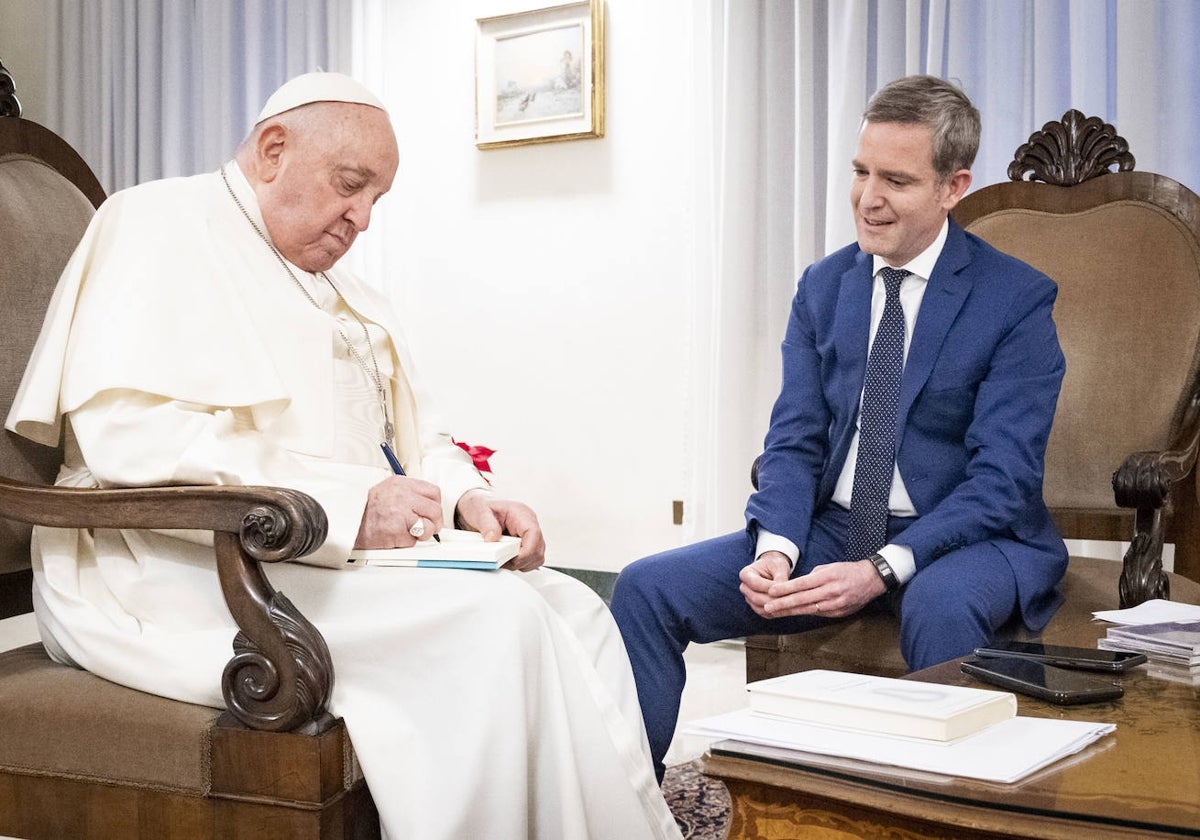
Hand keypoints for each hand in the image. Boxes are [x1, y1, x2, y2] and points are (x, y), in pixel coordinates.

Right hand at [354, 475, 443, 548]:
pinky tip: (396, 537)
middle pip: (435, 510)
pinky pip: (414, 540)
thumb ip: (408, 494)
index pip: (433, 492)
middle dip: (434, 522)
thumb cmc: (367, 510)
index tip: (432, 512)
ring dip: (423, 534)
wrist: (349, 522)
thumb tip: (428, 503)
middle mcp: (402, 496)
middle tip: (427, 528)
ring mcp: (400, 513)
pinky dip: (408, 542)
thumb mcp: (387, 490)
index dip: (435, 505)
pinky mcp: (397, 531)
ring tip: (410, 533)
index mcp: (401, 484)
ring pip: (428, 527)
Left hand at [455, 489, 545, 572]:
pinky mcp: (526, 543)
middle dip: (521, 560)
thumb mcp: (480, 511)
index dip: (526, 551)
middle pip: (538, 549)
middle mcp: (529, 524)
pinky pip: (531, 559)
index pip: (534, 533)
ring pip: (537, 557)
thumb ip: (487, 525)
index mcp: (522, 514)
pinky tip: (508, 560)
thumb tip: (492, 539)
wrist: (479, 507)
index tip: (512, 559)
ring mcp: (529, 535)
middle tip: (503, 561)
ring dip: (521, 564)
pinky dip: (520, 564)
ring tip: (504, 561)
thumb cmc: (482, 506)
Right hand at [739, 551, 792, 615]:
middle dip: (773, 600)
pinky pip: (766, 614)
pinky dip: (776, 613)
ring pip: (761, 608)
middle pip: (756, 598)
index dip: (769, 587)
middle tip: (789, 600)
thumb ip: (780, 577)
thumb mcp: (779, 566)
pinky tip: (788, 610)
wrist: (773, 571)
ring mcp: (749, 599)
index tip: (784, 589)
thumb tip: (784, 590)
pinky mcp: (757, 608)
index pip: (755, 583)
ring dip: (775, 608)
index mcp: (746, 574)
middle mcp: (745, 588)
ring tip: (790, 606)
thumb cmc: (775, 565)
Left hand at [744, 557, 885, 618]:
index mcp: (827, 577)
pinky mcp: (838, 612)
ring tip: (775, 612)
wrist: (871, 580)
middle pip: (802, 599)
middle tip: (767, 606)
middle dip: (783, 604)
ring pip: (808, 609)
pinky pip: (818, 614)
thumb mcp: (829, 567)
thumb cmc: (848, 571)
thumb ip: (813, 576)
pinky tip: (792, 614)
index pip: (802, 584)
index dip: (785, 589)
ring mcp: (835, 604)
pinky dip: (804, 613)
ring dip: (790, 611)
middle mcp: (831, 591)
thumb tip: (797, 584)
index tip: (771, 592)